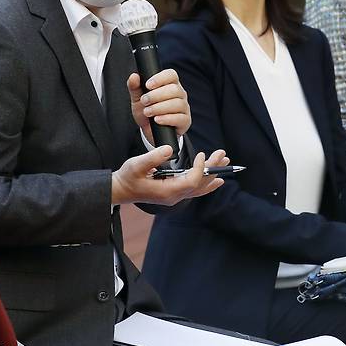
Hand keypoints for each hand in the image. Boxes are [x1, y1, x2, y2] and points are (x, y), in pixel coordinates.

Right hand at [111, 146, 229, 205]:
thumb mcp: (136, 164)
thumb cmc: (127, 177)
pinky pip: (195, 189)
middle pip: (200, 184)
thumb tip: (170, 149)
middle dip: (212, 169)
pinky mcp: (174, 192)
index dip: (200, 168)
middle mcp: (174, 196)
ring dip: (212, 174)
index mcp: (167, 191)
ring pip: (199, 187)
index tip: (201, 153)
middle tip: (223, 155)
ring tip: (224, 162)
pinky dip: (206, 183)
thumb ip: (153, 157)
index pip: (191, 181)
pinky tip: (216, 179)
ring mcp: (175, 196)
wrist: (121, 190)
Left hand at [127, 69, 190, 141]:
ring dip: (160, 107)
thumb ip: (134, 87)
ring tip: (147, 112)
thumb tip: (134, 76)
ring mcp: (184, 107)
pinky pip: (180, 118)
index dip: (160, 78)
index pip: (171, 75)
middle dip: (156, 95)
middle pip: (174, 89)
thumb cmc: (146, 112)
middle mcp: (180, 94)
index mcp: (170, 84)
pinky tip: (157, 120)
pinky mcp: (185, 121)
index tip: (147, 85)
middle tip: (144, 101)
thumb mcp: (137, 100)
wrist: (149, 132)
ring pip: (178, 103)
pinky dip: (167, 118)